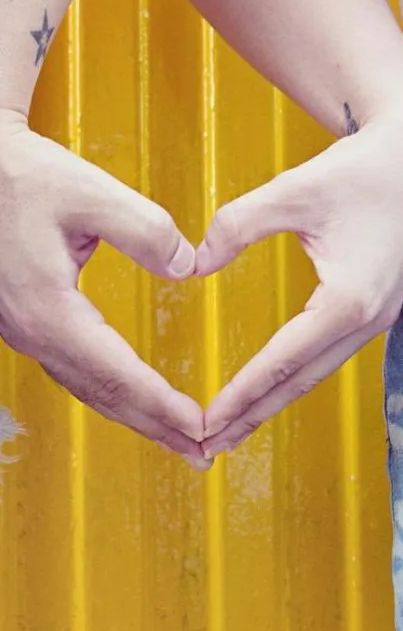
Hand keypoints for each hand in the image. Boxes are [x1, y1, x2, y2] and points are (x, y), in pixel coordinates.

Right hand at [0, 112, 206, 463]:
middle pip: (103, 395)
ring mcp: (24, 330)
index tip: (200, 426)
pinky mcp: (25, 319)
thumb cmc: (21, 177)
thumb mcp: (89, 192)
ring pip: (86, 388)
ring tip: (173, 434)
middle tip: (200, 453)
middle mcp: (33, 331)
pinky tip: (126, 393)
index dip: (162, 404)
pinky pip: (73, 370)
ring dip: (133, 414)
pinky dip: (109, 391)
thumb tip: (188, 266)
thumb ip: (146, 230)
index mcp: (50, 310)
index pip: (118, 374)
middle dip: (155, 427)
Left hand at [198, 118, 402, 458]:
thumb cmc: (360, 172)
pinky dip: (296, 377)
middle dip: (254, 415)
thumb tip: (195, 265)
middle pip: (301, 382)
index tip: (208, 421)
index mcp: (347, 300)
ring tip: (235, 427)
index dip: (242, 394)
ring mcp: (376, 319)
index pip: (283, 362)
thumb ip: (237, 226)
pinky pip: (330, 355)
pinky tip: (274, 385)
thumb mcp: (293, 191)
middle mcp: (366, 320)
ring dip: (275, 402)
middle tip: (211, 447)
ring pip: (317, 374)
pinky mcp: (374, 310)